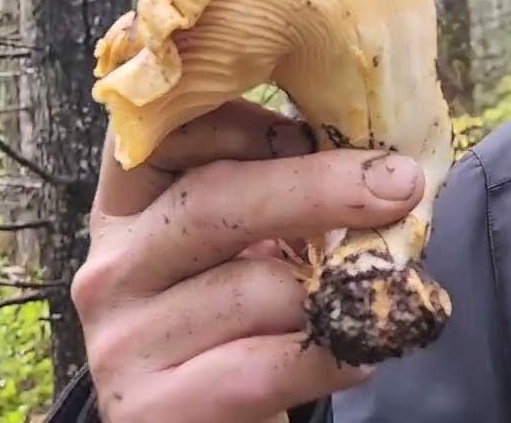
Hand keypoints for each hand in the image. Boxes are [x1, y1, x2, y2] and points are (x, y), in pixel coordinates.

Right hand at [71, 99, 424, 421]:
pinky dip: (333, 355)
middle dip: (320, 186)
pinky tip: (360, 355)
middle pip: (215, 198)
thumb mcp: (244, 246)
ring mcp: (123, 341)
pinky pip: (269, 366)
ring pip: (256, 287)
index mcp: (127, 209)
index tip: (313, 125)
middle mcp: (110, 268)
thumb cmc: (240, 325)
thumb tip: (375, 157)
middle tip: (400, 183)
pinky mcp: (157, 408)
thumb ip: (276, 194)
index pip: (163, 135)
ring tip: (379, 293)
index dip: (240, 117)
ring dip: (336, 288)